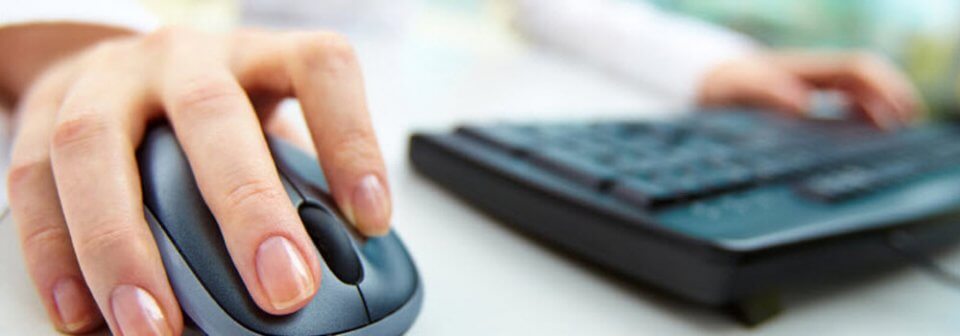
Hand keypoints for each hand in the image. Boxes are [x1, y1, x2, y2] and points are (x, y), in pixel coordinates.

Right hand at [8, 27, 390, 334]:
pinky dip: (55, 254)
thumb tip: (333, 273)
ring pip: (98, 148)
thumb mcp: (267, 127)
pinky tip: (83, 313)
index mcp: (259, 55)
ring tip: (156, 327)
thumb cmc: (216, 114)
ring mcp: (107, 79)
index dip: (351, 139)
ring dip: (124, 247)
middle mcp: (184, 57)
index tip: (372, 218)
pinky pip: (32, 181)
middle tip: (283, 288)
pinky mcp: (43, 113)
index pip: (319, 70)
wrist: (124, 69)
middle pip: (211, 112)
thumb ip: (295, 185)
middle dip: (248, 206)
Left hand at [699, 51, 920, 128]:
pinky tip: (866, 135)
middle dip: (892, 98)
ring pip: (860, 92)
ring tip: (895, 134)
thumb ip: (769, 93)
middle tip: (907, 126)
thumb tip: (804, 105)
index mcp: (807, 69)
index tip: (897, 112)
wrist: (710, 85)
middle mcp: (815, 75)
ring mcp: (814, 86)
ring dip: (881, 109)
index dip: (882, 88)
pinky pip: (846, 103)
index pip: (857, 70)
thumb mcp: (741, 88)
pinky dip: (862, 116)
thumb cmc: (726, 86)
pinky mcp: (808, 101)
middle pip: (867, 80)